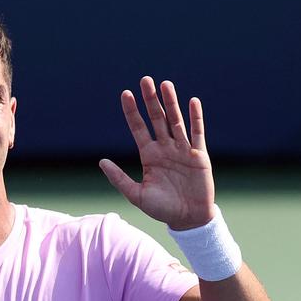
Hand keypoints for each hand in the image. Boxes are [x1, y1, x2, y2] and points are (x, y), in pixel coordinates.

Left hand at [99, 77, 213, 229]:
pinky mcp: (199, 155)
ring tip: (165, 84)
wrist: (188, 219)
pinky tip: (192, 101)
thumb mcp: (136, 195)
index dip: (132, 112)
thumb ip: (118, 178)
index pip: (138, 128)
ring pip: (176, 121)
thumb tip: (101, 161)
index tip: (125, 94)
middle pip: (157, 119)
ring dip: (171, 103)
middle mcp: (165, 149)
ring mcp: (182, 150)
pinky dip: (195, 117)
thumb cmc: (161, 209)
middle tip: (145, 80)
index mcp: (149, 156)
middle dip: (150, 100)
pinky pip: (197, 133)